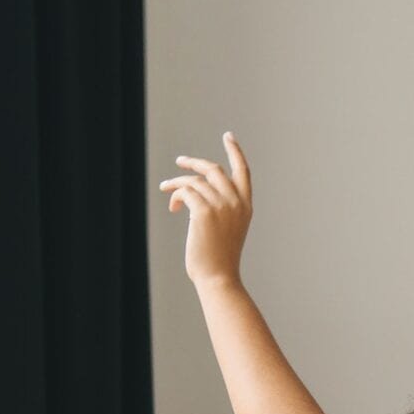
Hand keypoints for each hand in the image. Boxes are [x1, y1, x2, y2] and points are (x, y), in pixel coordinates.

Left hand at [160, 133, 252, 289]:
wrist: (218, 277)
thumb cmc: (219, 259)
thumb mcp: (226, 229)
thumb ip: (220, 208)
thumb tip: (193, 190)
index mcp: (246, 206)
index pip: (243, 171)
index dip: (235, 151)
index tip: (228, 137)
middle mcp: (236, 202)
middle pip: (213, 169)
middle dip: (194, 162)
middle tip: (179, 161)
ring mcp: (221, 206)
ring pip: (194, 180)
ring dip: (177, 183)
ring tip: (166, 190)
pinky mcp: (203, 211)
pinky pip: (186, 191)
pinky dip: (176, 195)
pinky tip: (173, 206)